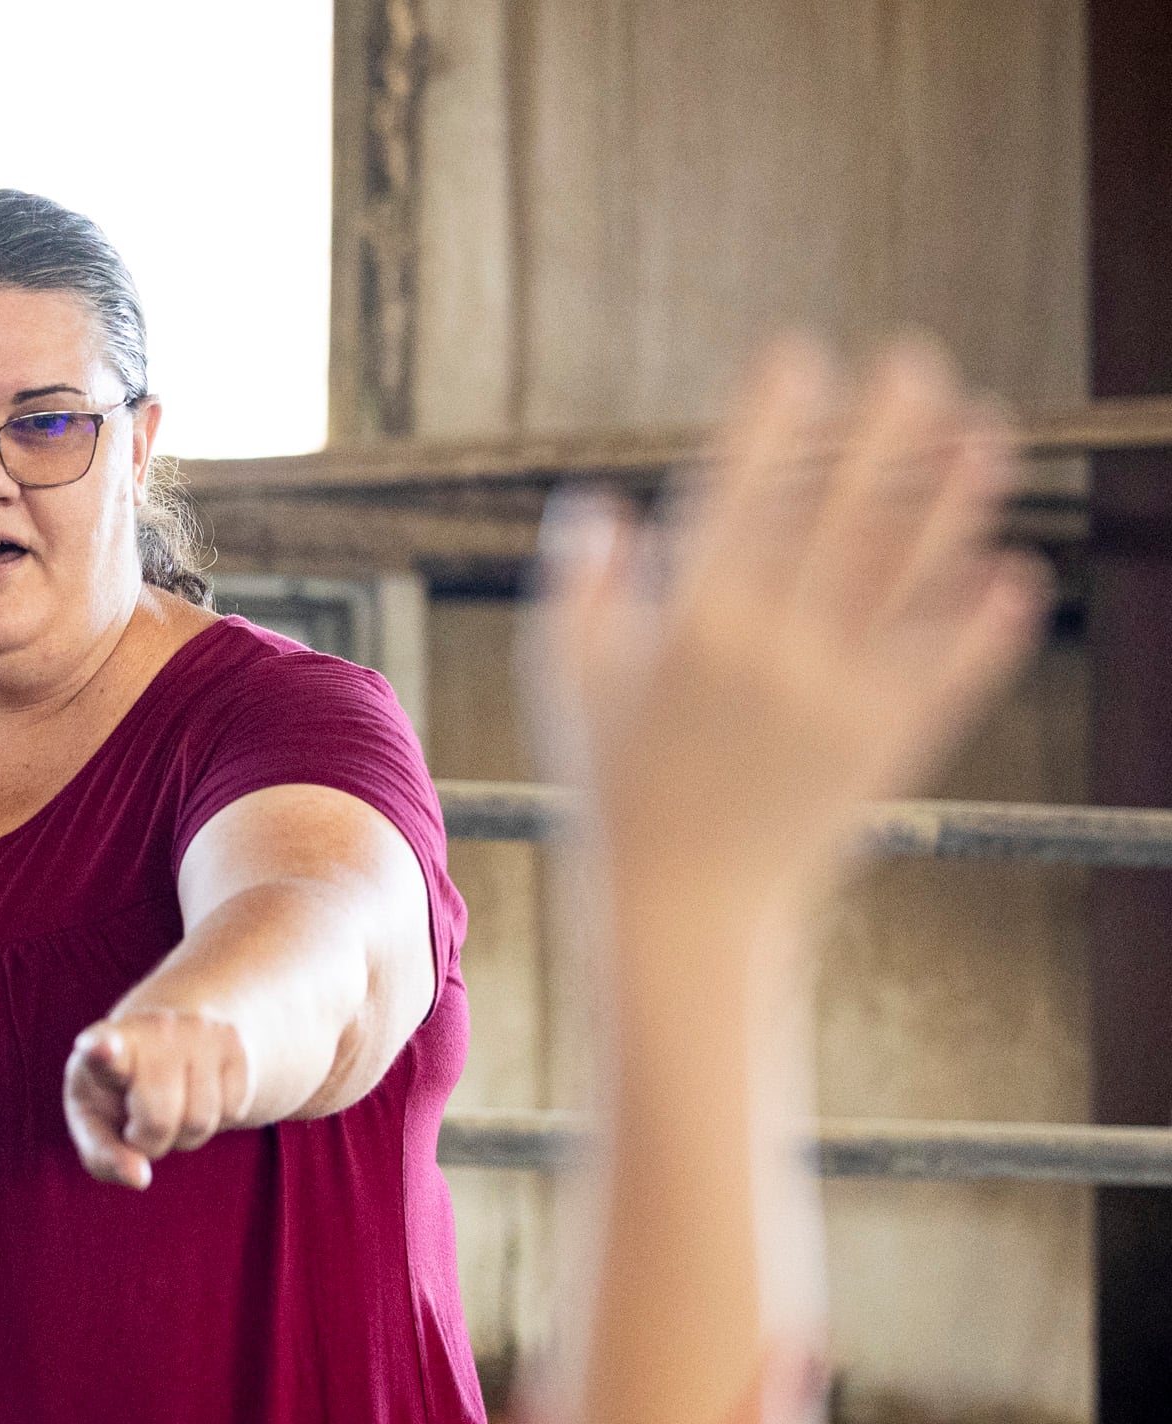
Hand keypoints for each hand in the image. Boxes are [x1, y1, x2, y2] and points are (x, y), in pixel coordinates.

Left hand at [63, 1007, 255, 1188]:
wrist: (166, 1047)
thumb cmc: (117, 1096)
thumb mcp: (94, 1124)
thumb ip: (105, 1156)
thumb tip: (139, 1178)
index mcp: (101, 1044)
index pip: (102, 1047)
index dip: (102, 1051)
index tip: (100, 1047)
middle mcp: (151, 1028)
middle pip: (159, 1119)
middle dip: (151, 1141)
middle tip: (139, 1125)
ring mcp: (196, 1030)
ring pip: (200, 1121)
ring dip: (185, 1135)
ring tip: (171, 1108)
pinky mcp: (233, 1042)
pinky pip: (233, 1112)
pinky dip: (216, 1121)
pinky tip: (196, 1097)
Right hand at [529, 335, 1046, 920]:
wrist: (683, 910)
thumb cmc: (612, 786)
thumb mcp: (567, 684)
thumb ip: (579, 588)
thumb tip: (597, 505)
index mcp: (688, 624)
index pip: (740, 493)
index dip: (771, 418)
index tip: (797, 356)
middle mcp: (769, 651)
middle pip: (840, 512)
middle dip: (881, 429)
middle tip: (914, 361)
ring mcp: (837, 698)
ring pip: (909, 575)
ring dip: (955, 498)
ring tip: (988, 431)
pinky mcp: (889, 746)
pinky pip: (949, 667)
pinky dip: (983, 619)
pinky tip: (1012, 569)